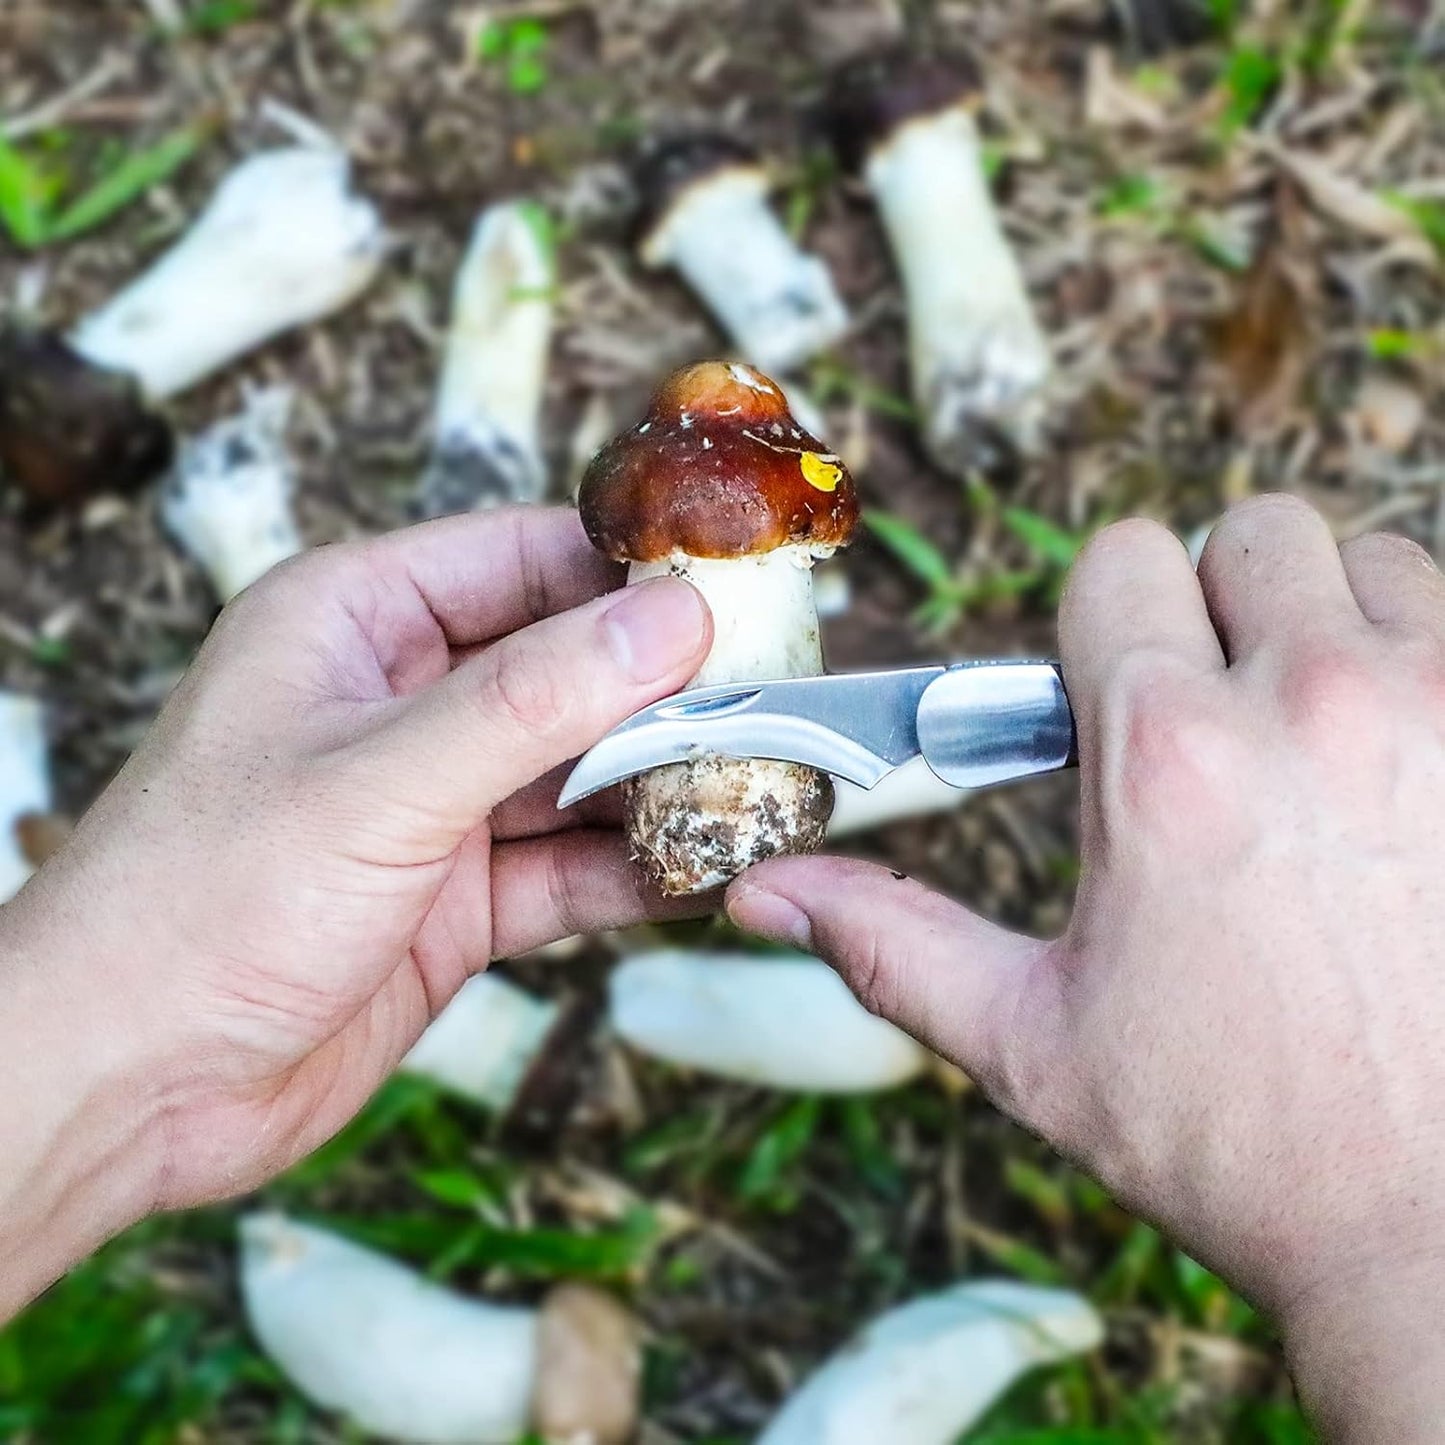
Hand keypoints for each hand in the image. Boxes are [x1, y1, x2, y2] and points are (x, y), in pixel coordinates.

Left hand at [0, 508, 710, 1317]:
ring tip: (767, 788)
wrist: (125, 1087)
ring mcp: (434, 804)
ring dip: (663, 787)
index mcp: (358, 619)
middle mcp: (404, 700)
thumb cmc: (204, 903)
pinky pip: (568, 867)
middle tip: (780, 702)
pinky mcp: (454, 898)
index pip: (526, 557)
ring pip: (580, 773)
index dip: (633, 573)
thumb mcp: (383, 782)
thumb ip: (535, 701)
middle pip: (570, 669)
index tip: (741, 594)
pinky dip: (632, 871)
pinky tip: (705, 870)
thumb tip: (671, 623)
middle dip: (667, 693)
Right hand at [728, 495, 1444, 1442]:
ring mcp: (1440, 711)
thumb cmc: (1235, 1139)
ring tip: (1312, 734)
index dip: (1103, 625)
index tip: (1117, 700)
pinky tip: (1397, 763)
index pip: (1117, 561)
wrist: (1434, 1228)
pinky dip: (1423, 660)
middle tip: (1216, 711)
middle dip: (1214, 606)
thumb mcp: (1030, 1043)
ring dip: (1328, 621)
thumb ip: (886, 940)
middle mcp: (1309, 704)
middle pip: (1245, 533)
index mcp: (1164, 758)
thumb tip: (762, 894)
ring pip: (1367, 559)